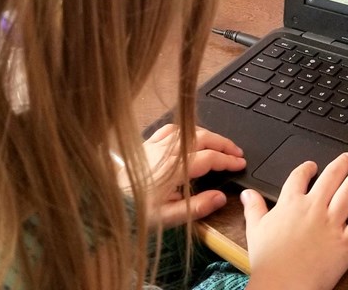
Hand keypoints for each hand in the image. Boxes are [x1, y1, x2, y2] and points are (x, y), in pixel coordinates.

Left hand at [128, 124, 245, 227]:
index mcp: (176, 168)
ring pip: (190, 131)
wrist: (108, 199)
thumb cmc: (135, 210)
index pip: (210, 157)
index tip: (240, 164)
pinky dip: (187, 130)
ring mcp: (158, 144)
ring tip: (219, 145)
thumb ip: (197, 207)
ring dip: (208, 135)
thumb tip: (220, 197)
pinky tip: (190, 135)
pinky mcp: (148, 144)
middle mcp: (168, 151)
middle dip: (223, 143)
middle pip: (204, 137)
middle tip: (237, 153)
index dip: (228, 160)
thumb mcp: (168, 217)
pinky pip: (172, 129)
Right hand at [242, 153, 347, 289]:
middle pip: (330, 177)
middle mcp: (313, 207)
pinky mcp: (346, 241)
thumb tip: (248, 193)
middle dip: (340, 164)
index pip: (300, 176)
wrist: (283, 284)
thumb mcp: (255, 229)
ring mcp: (331, 223)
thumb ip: (254, 207)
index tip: (312, 165)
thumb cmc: (268, 260)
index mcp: (291, 202)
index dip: (307, 168)